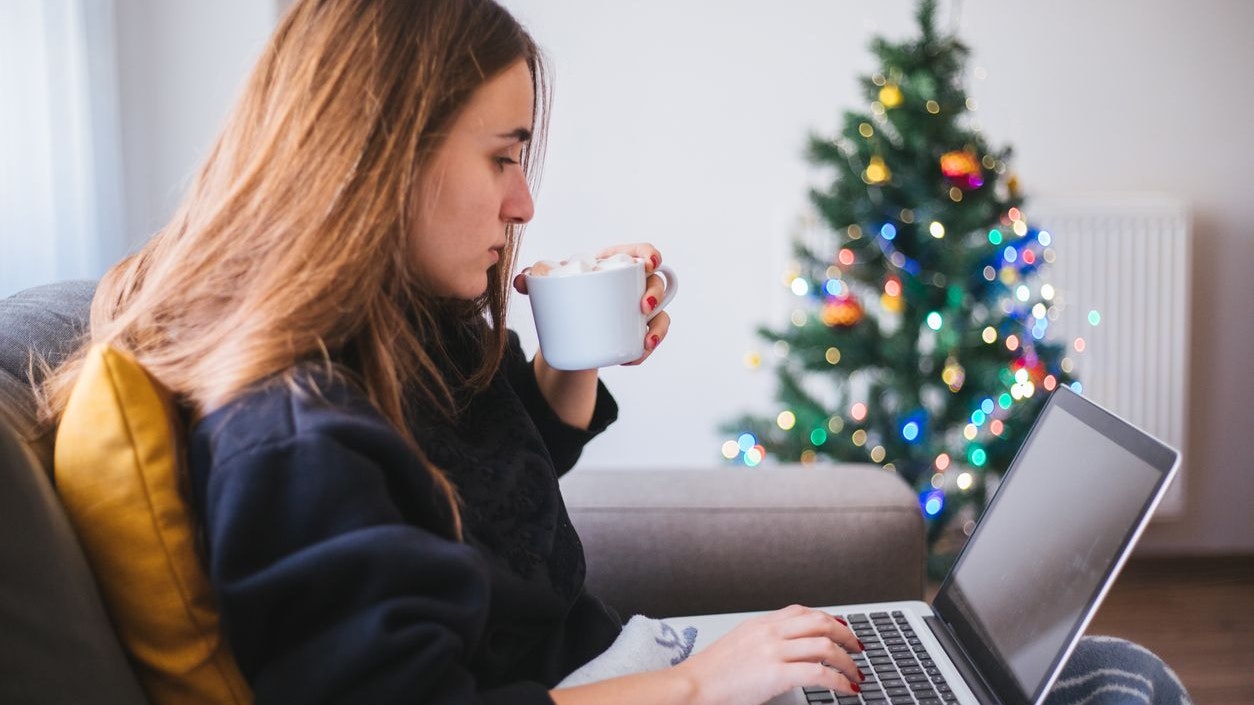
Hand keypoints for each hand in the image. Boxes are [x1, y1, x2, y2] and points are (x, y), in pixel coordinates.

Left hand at [512, 242, 671, 366]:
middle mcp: (633, 285)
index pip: (641, 252)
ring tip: (645, 341)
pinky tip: (634, 357)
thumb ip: (534, 279)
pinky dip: (644, 350)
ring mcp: (638, 310)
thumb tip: (521, 281)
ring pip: (660, 314)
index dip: (650, 254)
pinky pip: (650, 339)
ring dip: (658, 328)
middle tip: (642, 307)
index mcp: (615, 264)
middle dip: (656, 294)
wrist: (566, 328)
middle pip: (656, 282)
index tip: (648, 264)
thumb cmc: (564, 295)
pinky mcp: (636, 333)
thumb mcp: (550, 286)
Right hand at [673, 604, 864, 704]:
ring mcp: (774, 651)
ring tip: (856, 673)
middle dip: (846, 635)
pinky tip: (847, 689)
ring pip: (825, 645)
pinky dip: (840, 681)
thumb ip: (765, 641)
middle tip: (857, 649)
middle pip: (821, 621)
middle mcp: (770, 632)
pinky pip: (820, 674)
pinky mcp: (777, 673)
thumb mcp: (740, 644)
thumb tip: (790, 650)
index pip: (803, 611)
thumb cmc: (712, 672)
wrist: (694, 685)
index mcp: (761, 623)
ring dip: (848, 660)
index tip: (842, 629)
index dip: (829, 619)